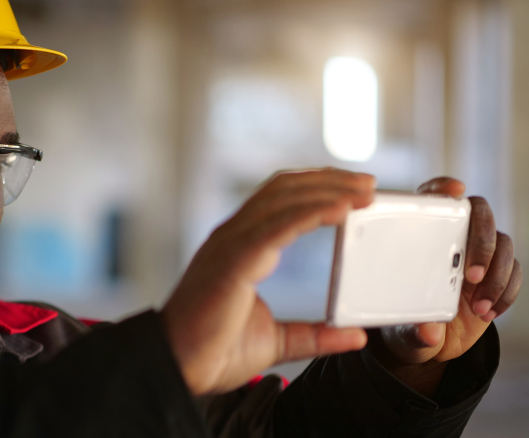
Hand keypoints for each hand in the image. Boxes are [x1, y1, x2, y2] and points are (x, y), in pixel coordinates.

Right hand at [161, 168, 374, 394]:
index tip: (353, 192)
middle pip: (283, 190)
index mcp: (239, 249)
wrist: (179, 368)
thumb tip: (356, 336)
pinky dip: (311, 213)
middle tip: (369, 184)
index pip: (278, 201)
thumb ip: (316, 335)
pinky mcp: (234, 261)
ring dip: (326, 190)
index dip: (315, 189)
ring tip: (363, 192)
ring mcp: (230, 245)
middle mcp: (232, 237)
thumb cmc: (213, 352)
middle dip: (328, 181)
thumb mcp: (278, 342)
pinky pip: (277, 226)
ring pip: (282, 200)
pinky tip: (339, 210)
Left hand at [378, 178, 521, 368]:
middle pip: (479, 215)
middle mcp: (453, 237)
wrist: (434, 342)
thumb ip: (414, 332)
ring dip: (497, 275)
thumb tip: (428, 332)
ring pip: (504, 244)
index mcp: (421, 237)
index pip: (433, 198)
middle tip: (471, 275)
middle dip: (481, 241)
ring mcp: (479, 253)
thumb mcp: (404, 332)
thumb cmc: (410, 324)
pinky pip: (516, 271)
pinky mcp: (498, 272)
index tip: (455, 191)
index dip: (444, 188)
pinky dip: (506, 292)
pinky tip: (488, 311)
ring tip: (478, 307)